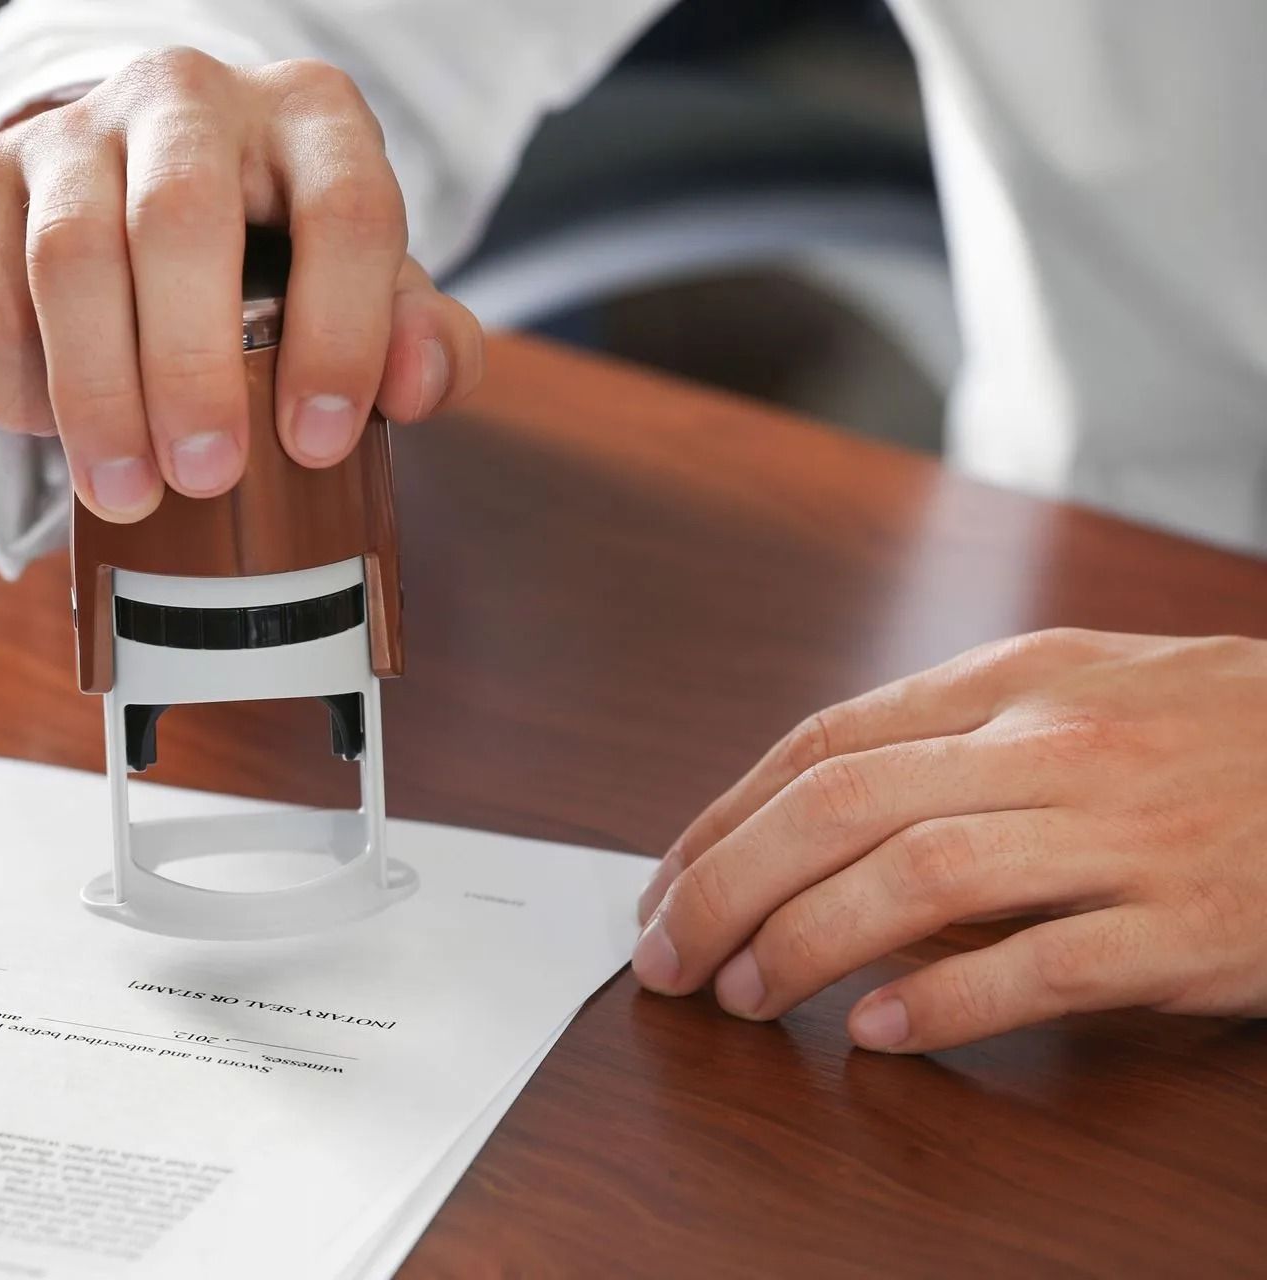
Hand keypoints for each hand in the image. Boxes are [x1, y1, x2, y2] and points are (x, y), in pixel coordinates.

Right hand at [0, 48, 483, 521]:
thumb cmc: (271, 259)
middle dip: (193, 365)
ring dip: (95, 388)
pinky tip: (45, 430)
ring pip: (71, 251)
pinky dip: (13, 369)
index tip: (317, 445)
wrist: (131, 194)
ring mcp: (75, 132)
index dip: (338, 334)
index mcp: (309, 117)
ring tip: (125, 492)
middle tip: (206, 476)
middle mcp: (188, 98)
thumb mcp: (363, 289)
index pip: (344, 209)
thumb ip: (417, 339)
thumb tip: (418, 385)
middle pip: (182, 219)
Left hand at [632, 629, 1266, 1051]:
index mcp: (1015, 680)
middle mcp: (1054, 745)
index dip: (723, 817)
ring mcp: (1122, 834)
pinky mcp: (1185, 927)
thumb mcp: (1082, 690)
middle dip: (728, 883)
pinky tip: (880, 1032)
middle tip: (670, 955)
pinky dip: (947, 1002)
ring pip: (921, 875)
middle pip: (842, 805)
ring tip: (747, 994)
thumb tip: (814, 822)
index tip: (667, 883)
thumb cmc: (1217, 733)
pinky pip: (1043, 965)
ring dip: (807, 940)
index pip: (824, 742)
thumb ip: (954, 739)